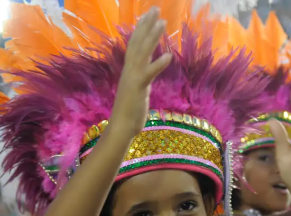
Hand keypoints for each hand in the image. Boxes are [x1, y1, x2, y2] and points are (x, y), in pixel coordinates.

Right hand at [109, 8, 171, 135]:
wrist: (121, 127)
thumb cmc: (129, 112)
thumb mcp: (137, 90)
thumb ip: (141, 78)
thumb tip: (146, 72)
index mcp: (129, 70)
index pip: (135, 44)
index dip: (141, 28)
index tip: (148, 15)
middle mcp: (129, 70)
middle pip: (138, 43)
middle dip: (147, 25)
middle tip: (156, 9)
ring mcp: (132, 78)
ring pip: (143, 53)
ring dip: (153, 37)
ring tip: (163, 23)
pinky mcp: (138, 88)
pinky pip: (149, 73)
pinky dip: (158, 64)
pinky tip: (169, 56)